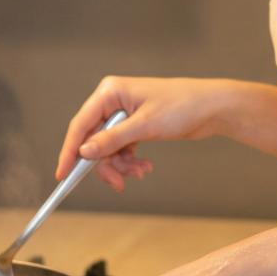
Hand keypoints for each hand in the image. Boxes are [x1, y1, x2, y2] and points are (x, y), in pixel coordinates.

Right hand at [55, 75, 226, 191]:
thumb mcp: (145, 126)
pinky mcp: (135, 125)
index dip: (70, 151)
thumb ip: (112, 140)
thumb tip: (84, 152)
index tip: (63, 174)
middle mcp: (113, 101)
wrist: (213, 107)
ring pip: (108, 148)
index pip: (81, 124)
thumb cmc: (182, 106)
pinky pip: (122, 148)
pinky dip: (130, 161)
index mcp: (110, 92)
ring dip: (122, 165)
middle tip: (119, 183)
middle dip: (106, 164)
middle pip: (94, 140)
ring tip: (142, 172)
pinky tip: (145, 167)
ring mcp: (124, 114)